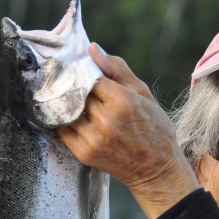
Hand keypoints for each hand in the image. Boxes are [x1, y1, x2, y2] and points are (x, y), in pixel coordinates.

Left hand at [60, 45, 198, 218]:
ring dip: (68, 104)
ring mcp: (92, 139)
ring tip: (76, 101)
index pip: (90, 76)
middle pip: (77, 92)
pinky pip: (63, 130)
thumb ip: (117, 69)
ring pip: (67, 110)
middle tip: (78, 85)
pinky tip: (74, 117)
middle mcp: (105, 120)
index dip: (86, 73)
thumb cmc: (154, 128)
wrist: (155, 169)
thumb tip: (93, 49)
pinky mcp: (84, 153)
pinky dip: (65, 121)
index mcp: (122, 101)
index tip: (84, 71)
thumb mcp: (142, 93)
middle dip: (77, 87)